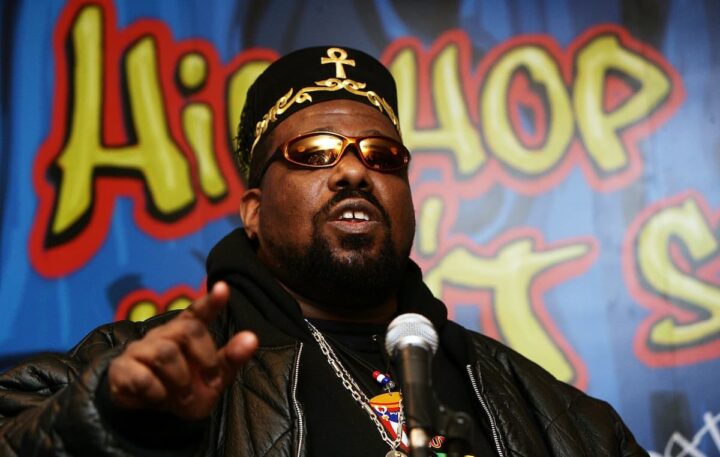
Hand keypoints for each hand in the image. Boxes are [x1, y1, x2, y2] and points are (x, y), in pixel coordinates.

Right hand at [107, 281, 257, 419]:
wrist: (149, 413)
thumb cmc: (186, 389)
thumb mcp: (214, 379)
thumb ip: (232, 358)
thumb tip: (252, 337)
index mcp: (187, 331)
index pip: (198, 311)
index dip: (210, 301)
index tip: (223, 288)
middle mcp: (164, 334)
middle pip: (187, 330)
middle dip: (204, 358)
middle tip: (209, 382)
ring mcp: (141, 349)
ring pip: (165, 353)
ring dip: (181, 381)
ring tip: (183, 396)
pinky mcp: (122, 368)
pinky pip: (141, 375)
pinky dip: (157, 392)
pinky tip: (159, 398)